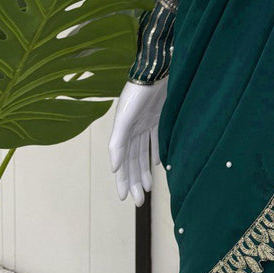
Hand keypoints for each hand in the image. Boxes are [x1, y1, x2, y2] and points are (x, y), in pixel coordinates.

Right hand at [108, 78, 167, 205]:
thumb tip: (114, 168)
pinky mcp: (159, 116)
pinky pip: (156, 139)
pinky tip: (158, 164)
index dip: (123, 180)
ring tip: (147, 188)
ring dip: (144, 170)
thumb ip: (117, 142)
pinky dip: (156, 152)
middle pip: (132, 161)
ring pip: (143, 153)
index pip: (122, 163)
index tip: (124, 199)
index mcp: (124, 132)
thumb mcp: (124, 118)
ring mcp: (146, 124)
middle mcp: (133, 130)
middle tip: (139, 201)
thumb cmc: (137, 93)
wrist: (156, 70)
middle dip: (134, 181)